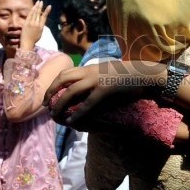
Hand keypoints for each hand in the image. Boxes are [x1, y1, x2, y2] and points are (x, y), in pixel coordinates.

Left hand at [20, 0, 51, 50]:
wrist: (27, 43)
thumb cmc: (33, 40)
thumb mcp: (40, 33)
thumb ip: (40, 26)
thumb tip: (40, 21)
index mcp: (41, 27)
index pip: (44, 17)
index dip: (47, 11)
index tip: (49, 6)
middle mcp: (37, 24)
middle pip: (39, 13)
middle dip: (40, 7)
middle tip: (41, 2)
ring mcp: (31, 23)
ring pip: (35, 13)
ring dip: (36, 6)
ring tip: (38, 2)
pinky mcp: (26, 23)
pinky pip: (30, 15)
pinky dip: (32, 10)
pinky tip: (33, 7)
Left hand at [43, 61, 166, 125]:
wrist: (144, 74)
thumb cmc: (129, 74)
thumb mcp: (109, 71)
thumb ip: (97, 76)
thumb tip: (88, 85)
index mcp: (91, 67)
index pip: (67, 72)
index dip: (55, 83)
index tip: (49, 93)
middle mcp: (90, 71)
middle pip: (63, 78)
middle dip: (51, 91)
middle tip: (45, 104)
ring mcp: (97, 80)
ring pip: (71, 91)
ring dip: (59, 103)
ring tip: (54, 114)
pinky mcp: (105, 90)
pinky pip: (87, 103)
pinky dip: (78, 113)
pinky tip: (72, 121)